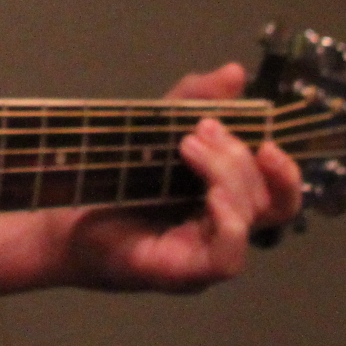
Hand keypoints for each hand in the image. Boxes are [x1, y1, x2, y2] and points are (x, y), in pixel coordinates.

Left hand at [54, 61, 304, 293]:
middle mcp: (221, 233)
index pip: (278, 196)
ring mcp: (204, 258)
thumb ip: (194, 100)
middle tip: (202, 129)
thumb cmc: (113, 178)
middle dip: (241, 157)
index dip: (285, 172)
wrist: (61, 214)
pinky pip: (227, 258)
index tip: (267, 140)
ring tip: (188, 145)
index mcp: (225, 203)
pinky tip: (210, 195)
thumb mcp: (156, 128)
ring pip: (248, 223)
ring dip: (229, 176)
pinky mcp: (182, 274)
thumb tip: (235, 72)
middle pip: (268, 204)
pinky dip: (228, 221)